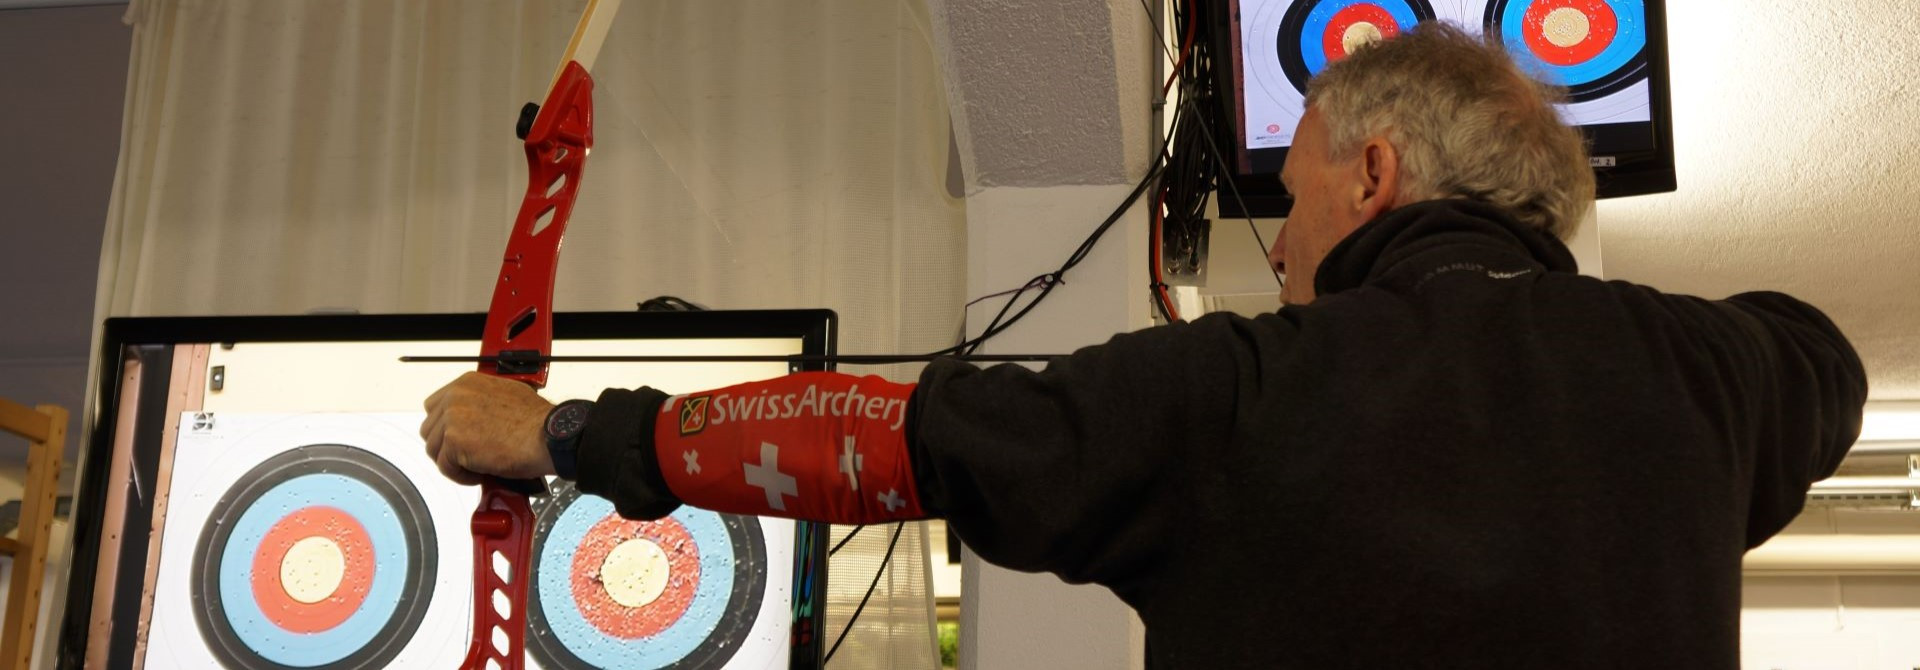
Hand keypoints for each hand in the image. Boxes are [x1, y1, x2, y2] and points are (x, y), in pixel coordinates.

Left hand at [421, 371, 556, 484]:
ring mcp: (453, 417)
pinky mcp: (454, 440)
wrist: (548, 436)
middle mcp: (456, 396)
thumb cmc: (537, 422)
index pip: (435, 407)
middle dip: (446, 446)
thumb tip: (474, 420)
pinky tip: (481, 473)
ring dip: (453, 462)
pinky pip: (445, 467)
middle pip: (429, 429)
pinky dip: (462, 476)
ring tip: (477, 466)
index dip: (447, 428)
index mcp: (467, 383)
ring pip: (434, 449)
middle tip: (467, 456)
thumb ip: (482, 403)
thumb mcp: (506, 396)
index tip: (459, 439)